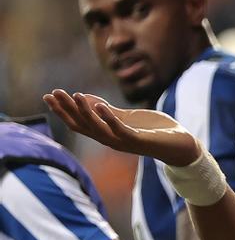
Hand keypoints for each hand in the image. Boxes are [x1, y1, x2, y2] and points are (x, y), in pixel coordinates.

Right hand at [43, 90, 201, 167]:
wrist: (181, 146)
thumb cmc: (154, 131)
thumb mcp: (127, 117)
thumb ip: (108, 110)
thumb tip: (86, 98)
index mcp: (107, 134)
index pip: (79, 123)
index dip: (63, 111)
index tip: (49, 96)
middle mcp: (111, 140)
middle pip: (83, 126)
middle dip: (67, 110)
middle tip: (53, 93)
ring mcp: (124, 142)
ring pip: (98, 128)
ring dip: (85, 112)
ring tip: (75, 95)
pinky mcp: (139, 141)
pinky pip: (120, 130)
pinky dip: (109, 118)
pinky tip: (100, 105)